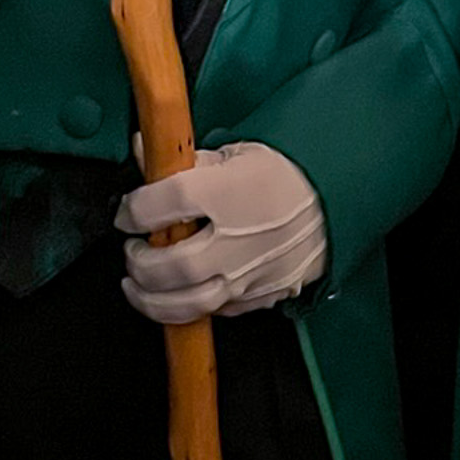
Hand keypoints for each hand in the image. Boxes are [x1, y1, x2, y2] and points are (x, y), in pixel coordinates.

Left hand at [115, 141, 326, 323]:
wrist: (333, 200)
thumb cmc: (284, 172)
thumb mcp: (236, 152)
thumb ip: (185, 158)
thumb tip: (145, 148)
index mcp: (227, 191)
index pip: (163, 205)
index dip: (133, 211)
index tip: (126, 213)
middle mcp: (237, 238)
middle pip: (170, 266)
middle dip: (139, 263)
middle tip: (132, 251)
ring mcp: (250, 274)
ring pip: (189, 303)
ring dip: (152, 299)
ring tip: (138, 285)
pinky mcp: (261, 296)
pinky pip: (217, 311)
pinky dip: (192, 306)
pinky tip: (182, 292)